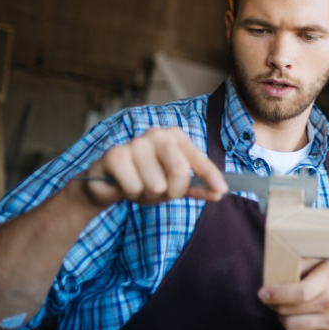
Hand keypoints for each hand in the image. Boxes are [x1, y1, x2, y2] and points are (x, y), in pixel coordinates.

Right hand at [80, 127, 227, 208]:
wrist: (107, 183)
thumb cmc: (145, 179)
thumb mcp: (174, 185)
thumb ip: (196, 188)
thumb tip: (220, 192)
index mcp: (175, 137)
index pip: (197, 159)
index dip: (210, 175)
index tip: (221, 190)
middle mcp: (156, 134)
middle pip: (179, 171)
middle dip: (173, 191)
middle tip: (161, 191)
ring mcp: (135, 143)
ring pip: (156, 184)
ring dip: (148, 195)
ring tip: (139, 186)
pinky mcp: (115, 155)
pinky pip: (134, 187)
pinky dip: (131, 193)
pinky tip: (124, 185)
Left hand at [259, 260, 328, 329]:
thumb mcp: (321, 263)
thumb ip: (297, 267)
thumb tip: (272, 278)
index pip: (299, 292)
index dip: (276, 294)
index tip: (262, 293)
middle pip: (290, 311)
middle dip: (275, 306)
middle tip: (273, 300)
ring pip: (292, 327)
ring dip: (283, 318)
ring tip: (287, 310)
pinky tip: (300, 320)